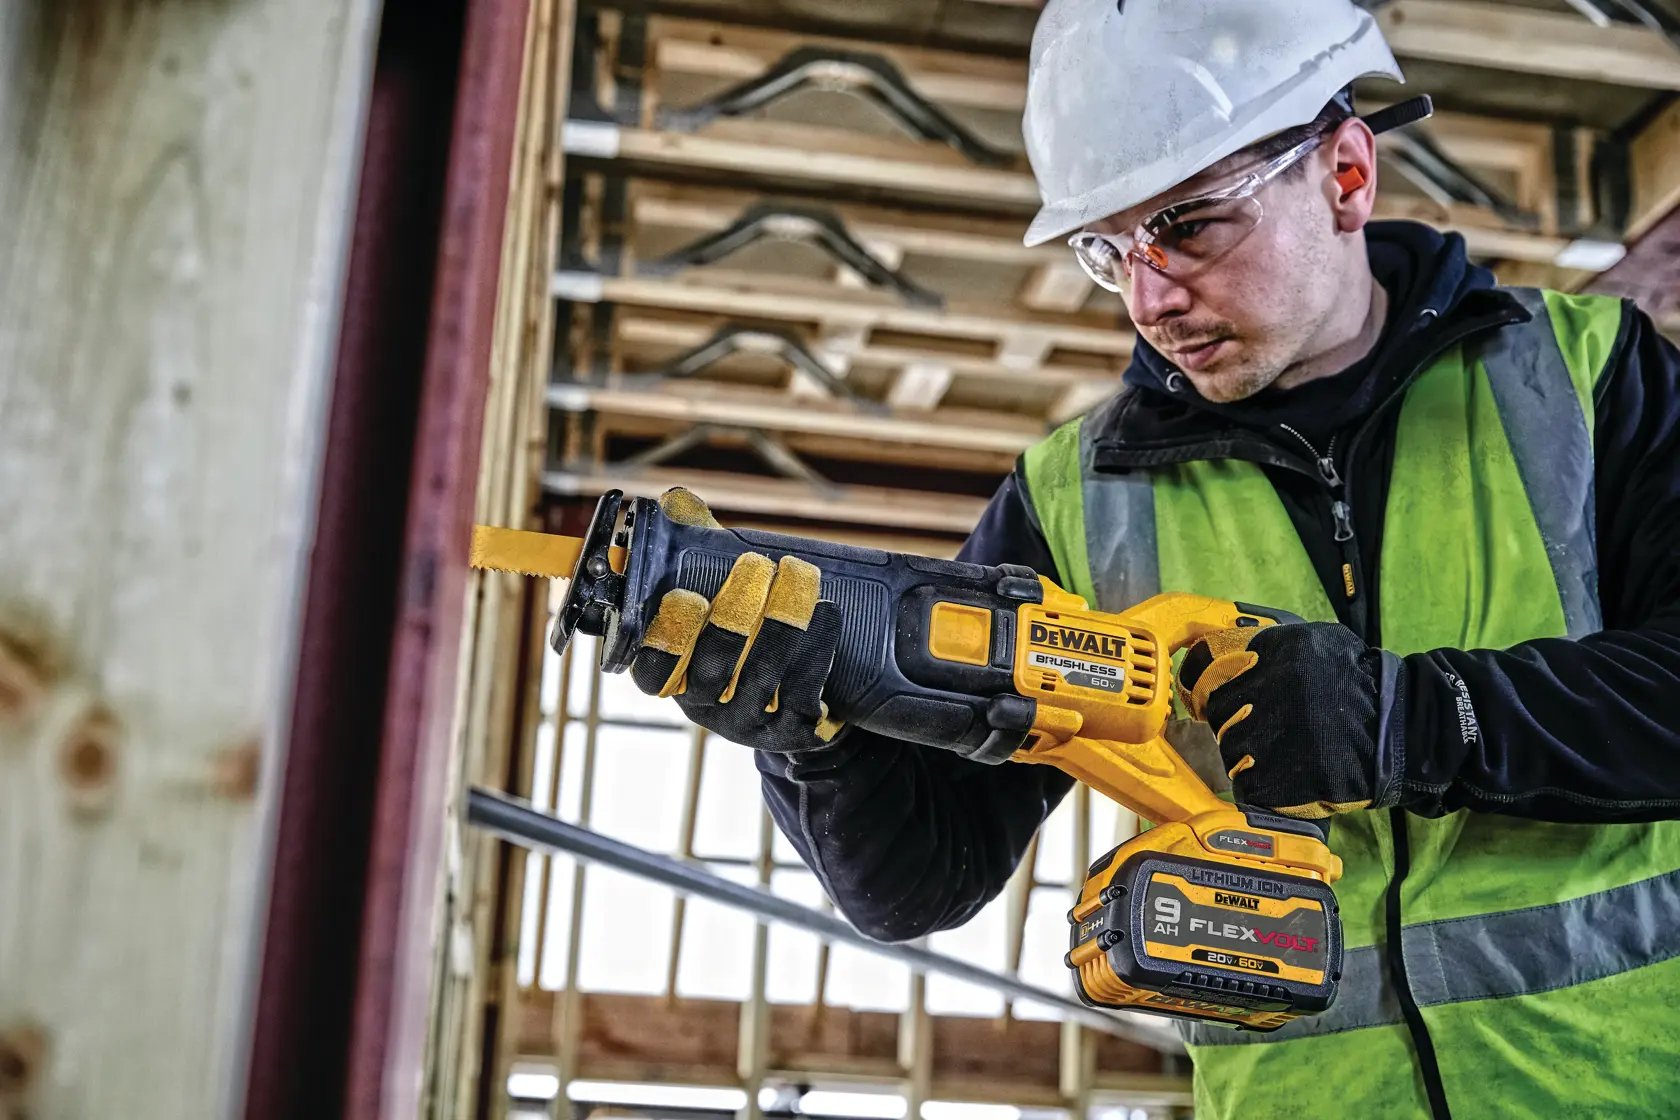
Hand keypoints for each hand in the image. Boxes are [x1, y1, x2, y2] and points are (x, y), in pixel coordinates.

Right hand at [628, 490, 843, 751]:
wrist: (806, 692)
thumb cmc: (750, 633)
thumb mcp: (720, 593)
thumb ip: (696, 551)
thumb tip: (677, 501)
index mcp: (677, 672)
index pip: (651, 672)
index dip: (664, 639)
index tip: (686, 596)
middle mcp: (706, 704)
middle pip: (710, 670)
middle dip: (735, 612)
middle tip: (757, 564)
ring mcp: (750, 722)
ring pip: (760, 679)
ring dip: (783, 620)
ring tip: (800, 574)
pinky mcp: (793, 731)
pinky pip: (802, 695)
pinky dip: (817, 649)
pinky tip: (829, 613)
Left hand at [1177, 621, 1403, 817]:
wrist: (1401, 730)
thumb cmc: (1356, 684)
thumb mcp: (1314, 643)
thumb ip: (1266, 647)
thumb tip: (1217, 657)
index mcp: (1270, 651)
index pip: (1205, 663)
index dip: (1202, 681)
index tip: (1204, 694)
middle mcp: (1266, 689)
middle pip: (1217, 710)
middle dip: (1232, 719)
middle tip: (1263, 726)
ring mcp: (1271, 736)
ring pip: (1230, 749)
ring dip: (1249, 753)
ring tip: (1285, 750)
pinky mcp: (1280, 779)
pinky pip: (1248, 784)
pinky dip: (1263, 783)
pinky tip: (1289, 773)